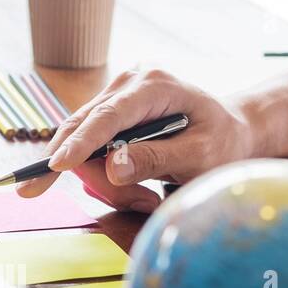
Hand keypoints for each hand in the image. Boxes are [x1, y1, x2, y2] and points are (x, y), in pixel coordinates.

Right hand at [17, 69, 256, 211]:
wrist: (230, 131)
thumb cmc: (221, 142)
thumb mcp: (199, 156)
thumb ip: (156, 159)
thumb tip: (113, 168)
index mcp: (154, 85)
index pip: (108, 115)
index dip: (81, 142)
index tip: (57, 166)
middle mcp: (128, 83)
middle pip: (85, 132)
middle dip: (99, 177)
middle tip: (142, 204)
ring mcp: (115, 97)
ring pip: (81, 146)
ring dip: (106, 182)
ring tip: (146, 198)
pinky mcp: (108, 115)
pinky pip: (88, 150)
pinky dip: (104, 176)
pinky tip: (136, 187)